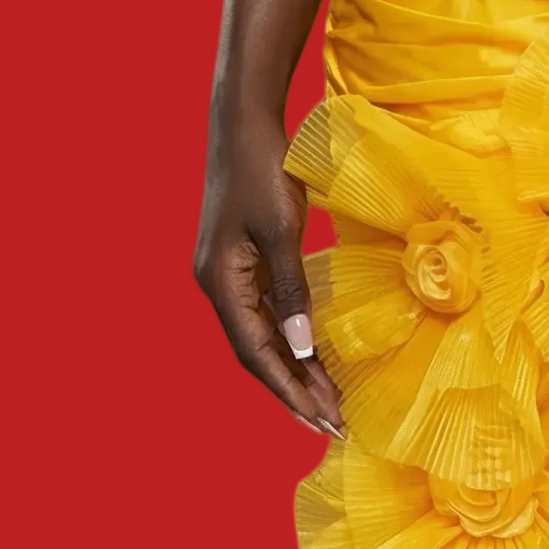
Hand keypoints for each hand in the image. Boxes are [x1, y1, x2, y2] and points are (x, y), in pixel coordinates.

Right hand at [194, 103, 343, 434]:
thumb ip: (291, 289)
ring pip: (259, 338)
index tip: (323, 419)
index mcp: (220, 282)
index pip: (256, 354)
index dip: (289, 390)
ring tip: (327, 401)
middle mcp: (216, 286)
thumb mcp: (281, 229)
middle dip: (293, 391)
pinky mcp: (239, 264)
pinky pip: (263, 315)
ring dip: (292, 370)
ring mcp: (225, 276)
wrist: (242, 124)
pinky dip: (288, 340)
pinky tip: (311, 355)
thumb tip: (300, 347)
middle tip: (332, 423)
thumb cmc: (263, 169)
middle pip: (255, 354)